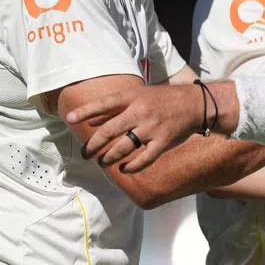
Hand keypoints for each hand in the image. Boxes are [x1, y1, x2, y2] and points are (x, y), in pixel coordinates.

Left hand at [69, 83, 201, 171]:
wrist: (195, 104)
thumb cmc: (164, 99)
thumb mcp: (139, 95)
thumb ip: (116, 107)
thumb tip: (92, 120)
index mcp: (132, 98)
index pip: (103, 104)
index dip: (84, 111)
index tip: (68, 119)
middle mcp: (140, 112)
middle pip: (109, 131)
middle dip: (93, 145)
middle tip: (85, 154)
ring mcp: (152, 128)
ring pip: (123, 148)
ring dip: (109, 158)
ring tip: (103, 162)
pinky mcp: (163, 141)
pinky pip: (144, 159)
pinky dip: (132, 167)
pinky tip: (124, 169)